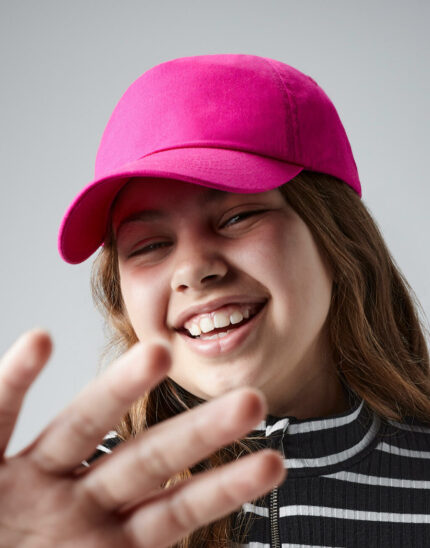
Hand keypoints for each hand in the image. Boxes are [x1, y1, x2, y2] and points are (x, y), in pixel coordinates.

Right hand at [0, 329, 284, 546]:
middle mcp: (73, 502)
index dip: (221, 487)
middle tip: (255, 400)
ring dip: (120, 389)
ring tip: (160, 353)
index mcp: (103, 538)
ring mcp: (27, 482)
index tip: (274, 464)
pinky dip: (16, 380)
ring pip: (80, 427)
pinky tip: (39, 341)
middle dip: (198, 434)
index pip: (173, 510)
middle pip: (145, 461)